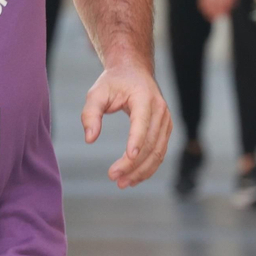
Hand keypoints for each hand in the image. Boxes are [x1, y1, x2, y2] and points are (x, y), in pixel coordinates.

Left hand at [81, 60, 170, 188]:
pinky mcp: (165, 130)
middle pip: (150, 143)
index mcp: (144, 98)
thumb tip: (90, 139)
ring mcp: (166, 121)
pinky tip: (133, 178)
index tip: (127, 158)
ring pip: (158, 152)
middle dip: (133, 164)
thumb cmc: (114, 82)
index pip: (142, 123)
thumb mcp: (97, 93)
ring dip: (142, 171)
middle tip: (114, 177)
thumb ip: (90, 114)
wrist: (134, 71)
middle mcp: (160, 110)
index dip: (136, 141)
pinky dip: (148, 167)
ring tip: (122, 183)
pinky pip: (159, 152)